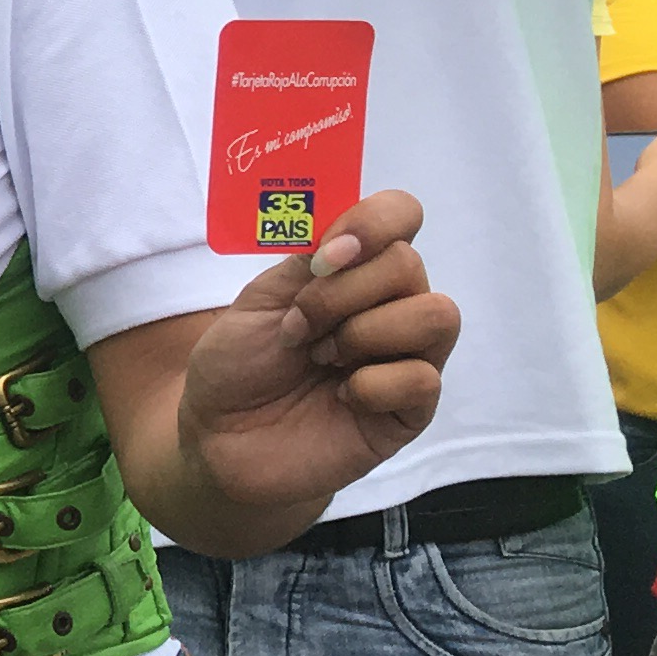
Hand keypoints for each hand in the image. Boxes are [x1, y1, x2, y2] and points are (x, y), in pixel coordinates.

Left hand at [173, 191, 457, 523]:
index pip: (401, 215)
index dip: (374, 222)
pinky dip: (375, 382)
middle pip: (409, 264)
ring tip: (322, 358)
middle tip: (298, 327)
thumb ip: (307, 262)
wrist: (219, 440)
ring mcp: (406, 357)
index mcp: (354, 270)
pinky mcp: (410, 410)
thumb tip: (347, 232)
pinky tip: (342, 396)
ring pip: (437, 314)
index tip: (325, 254)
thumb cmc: (238, 367)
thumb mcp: (259, 301)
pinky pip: (423, 378)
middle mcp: (390, 306)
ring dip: (366, 332)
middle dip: (342, 292)